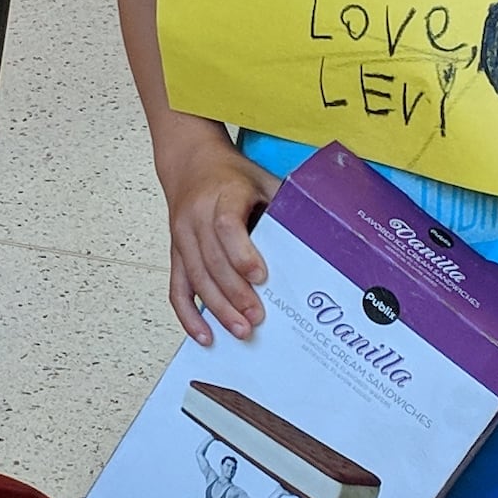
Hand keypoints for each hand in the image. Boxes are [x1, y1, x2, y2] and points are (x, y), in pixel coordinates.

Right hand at [158, 125, 276, 341]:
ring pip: (196, 279)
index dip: (242, 254)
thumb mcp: (262, 180)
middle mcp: (196, 217)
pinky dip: (188, 314)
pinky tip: (204, 335)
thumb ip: (283, 204)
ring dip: (217, 309)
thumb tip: (320, 232)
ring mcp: (182, 237)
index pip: (226, 227)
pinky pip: (178, 288)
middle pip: (212, 261)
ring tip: (240, 330)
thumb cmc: (231, 175)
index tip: (261, 277)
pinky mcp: (176, 254)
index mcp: (222, 195)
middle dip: (235, 293)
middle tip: (256, 318)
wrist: (190, 163)